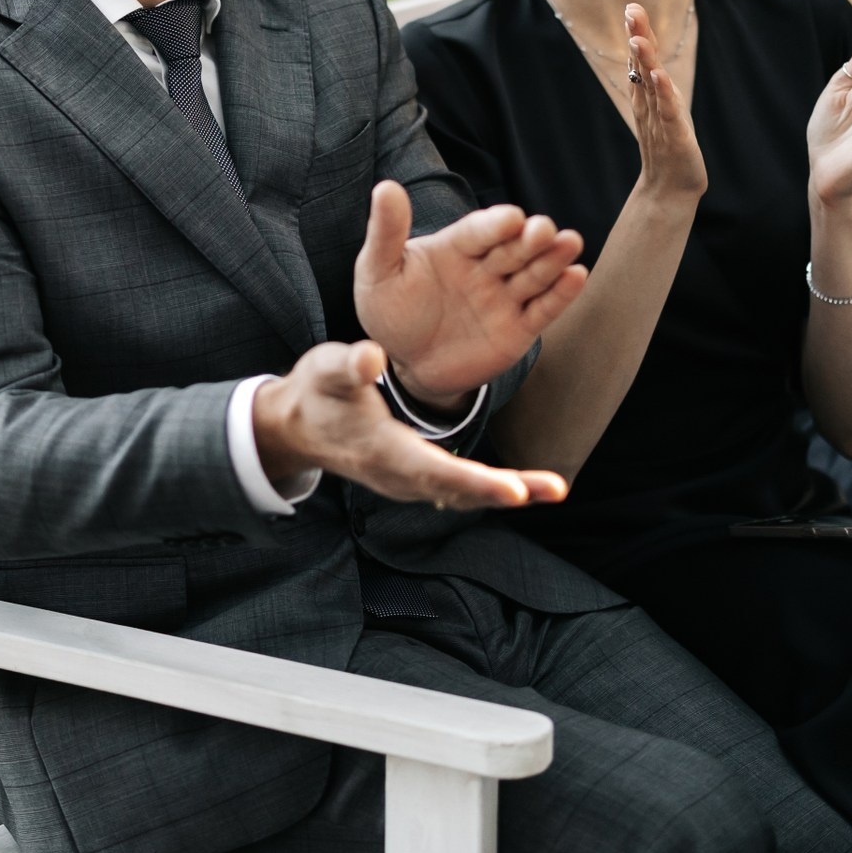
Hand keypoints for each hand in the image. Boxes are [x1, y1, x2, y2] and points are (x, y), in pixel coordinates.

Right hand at [252, 338, 568, 511]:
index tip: (512, 490)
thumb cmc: (316, 392)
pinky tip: (526, 484)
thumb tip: (372, 358)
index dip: (475, 481)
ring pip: (462, 494)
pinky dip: (491, 486)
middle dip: (507, 489)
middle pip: (459, 491)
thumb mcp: (326, 370)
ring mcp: (408, 482)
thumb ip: (350, 365)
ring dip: (509, 492)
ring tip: (553, 488)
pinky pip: (458, 489)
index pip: (434, 470)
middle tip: (554, 488)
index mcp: (383, 450)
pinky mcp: (415, 478)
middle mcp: (399, 476)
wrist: (297, 427)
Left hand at [353, 180, 587, 401]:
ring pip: (533, 274)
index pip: (478, 231)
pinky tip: (576, 276)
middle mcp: (486, 267)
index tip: (511, 217)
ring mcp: (505, 297)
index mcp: (455, 246)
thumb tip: (386, 186)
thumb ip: (386, 233)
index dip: (495, 224)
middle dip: (529, 239)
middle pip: (513, 249)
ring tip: (570, 242)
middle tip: (544, 229)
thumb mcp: (378, 271)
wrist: (407, 365)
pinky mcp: (518, 329)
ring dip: (552, 259)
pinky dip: (560, 294)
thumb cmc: (390, 312)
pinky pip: (542, 309)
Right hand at [621, 3, 704, 202]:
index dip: (638, 34)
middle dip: (637, 37)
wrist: (670, 190)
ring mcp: (659, 120)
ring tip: (639, 39)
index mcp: (648, 97)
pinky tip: (659, 76)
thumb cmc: (668, 149)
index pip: (641, 61)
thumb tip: (649, 61)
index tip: (632, 8)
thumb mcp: (662, 112)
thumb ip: (655, 86)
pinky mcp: (674, 137)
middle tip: (631, 11)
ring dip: (646, 62)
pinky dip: (663, 94)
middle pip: (642, 66)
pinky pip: (668, 112)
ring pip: (652, 86)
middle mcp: (649, 105)